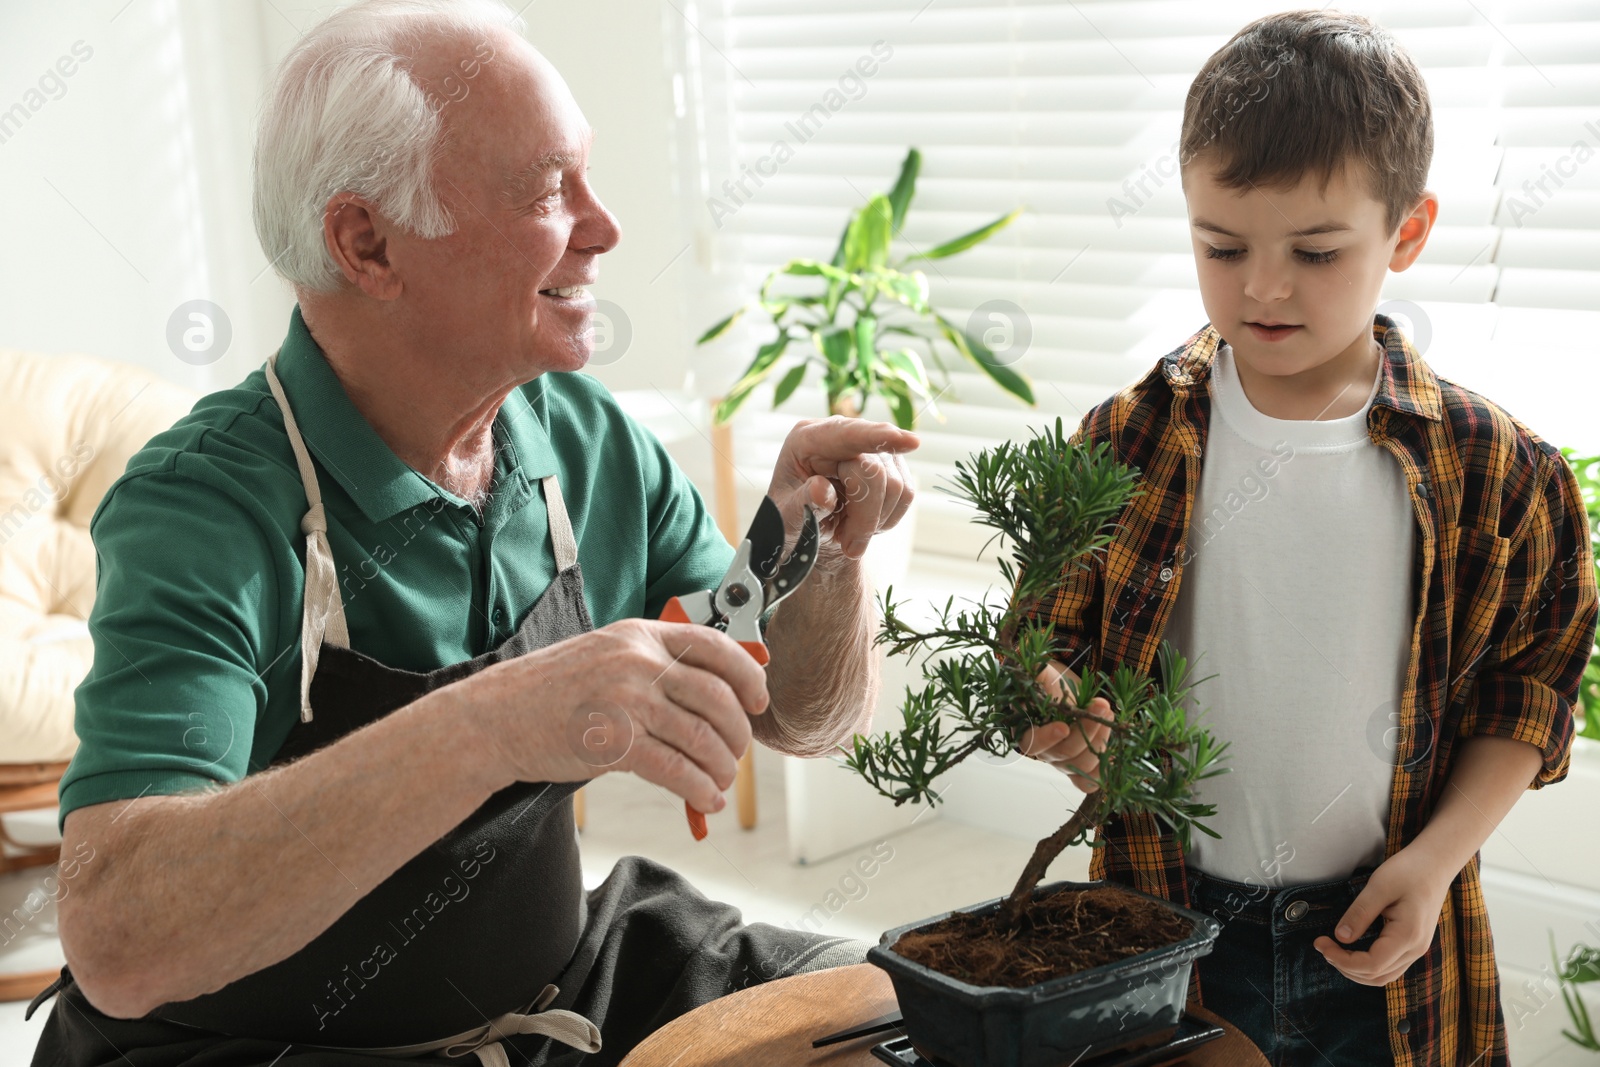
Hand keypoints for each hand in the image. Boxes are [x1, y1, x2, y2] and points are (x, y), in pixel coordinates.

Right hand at [467, 619, 769, 815]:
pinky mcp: (616, 743)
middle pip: (718, 697)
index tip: (759, 699)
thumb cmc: (552, 692)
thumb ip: (654, 665)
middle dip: (738, 733)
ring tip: (720, 782)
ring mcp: (628, 701)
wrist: (497, 717)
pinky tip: (705, 799)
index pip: (715, 646)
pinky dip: (698, 789)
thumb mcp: (607, 657)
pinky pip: (676, 769)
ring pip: (702, 737)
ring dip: (721, 767)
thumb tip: (712, 694)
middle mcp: (639, 662)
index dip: (748, 675)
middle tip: (736, 754)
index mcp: (640, 635)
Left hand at [767, 416, 917, 559]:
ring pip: (895, 485)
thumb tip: (821, 490)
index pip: (845, 434)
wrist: (810, 532)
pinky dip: (886, 519)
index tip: (910, 442)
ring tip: (848, 533)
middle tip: (848, 545)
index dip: (876, 437)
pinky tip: (862, 524)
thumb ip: (802, 504)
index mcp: (807, 441)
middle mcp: (841, 437)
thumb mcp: (786, 519)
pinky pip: (906, 494)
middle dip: (865, 517)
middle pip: (874, 471)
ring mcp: (871, 449)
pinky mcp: (892, 465)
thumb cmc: (792, 520)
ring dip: (874, 522)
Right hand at [1017, 661, 1111, 792]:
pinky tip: (1113, 750)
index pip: (1032, 743)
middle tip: (1102, 707)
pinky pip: (1090, 782)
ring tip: (1109, 715)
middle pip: (1064, 754)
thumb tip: (1036, 669)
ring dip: (1100, 742)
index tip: (1064, 726)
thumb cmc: (1049, 685)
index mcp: (1028, 731)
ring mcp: (1065, 763)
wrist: (1064, 695)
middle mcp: (1045, 752)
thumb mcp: (1041, 675)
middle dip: (1086, 731)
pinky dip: (1104, 770)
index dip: (1047, 737)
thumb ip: (1036, 674)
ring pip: (1082, 766)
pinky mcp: (1082, 768)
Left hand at [1313, 844, 1452, 984]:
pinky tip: (1351, 951)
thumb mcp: (1379, 887)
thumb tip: (1340, 938)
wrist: (1435, 864)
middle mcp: (1416, 949)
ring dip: (1355, 970)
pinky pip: (1389, 966)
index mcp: (1408, 935)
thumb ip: (1359, 914)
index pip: (1372, 965)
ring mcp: (1417, 949)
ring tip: (1333, 950)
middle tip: (1322, 946)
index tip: (1321, 943)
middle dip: (1345, 966)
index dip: (1342, 960)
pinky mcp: (1413, 945)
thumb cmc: (1409, 870)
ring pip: (1384, 976)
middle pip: (1377, 976)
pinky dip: (1367, 965)